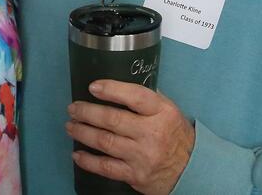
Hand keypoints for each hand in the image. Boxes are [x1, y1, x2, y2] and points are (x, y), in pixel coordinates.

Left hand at [66, 81, 194, 194]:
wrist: (191, 170)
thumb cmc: (175, 135)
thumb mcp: (169, 110)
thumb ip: (147, 99)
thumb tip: (119, 86)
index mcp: (162, 113)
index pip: (135, 96)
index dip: (112, 90)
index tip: (93, 86)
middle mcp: (152, 134)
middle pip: (113, 120)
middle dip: (88, 112)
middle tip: (74, 108)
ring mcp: (142, 156)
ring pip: (105, 142)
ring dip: (84, 132)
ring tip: (71, 125)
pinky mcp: (135, 175)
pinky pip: (106, 167)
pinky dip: (88, 161)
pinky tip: (77, 153)